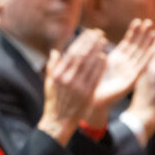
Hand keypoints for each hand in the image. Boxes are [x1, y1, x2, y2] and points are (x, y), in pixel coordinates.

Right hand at [38, 30, 106, 144]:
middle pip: (82, 55)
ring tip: (103, 41)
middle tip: (99, 33)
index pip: (71, 53)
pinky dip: (100, 66)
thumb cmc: (54, 100)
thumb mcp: (49, 83)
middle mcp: (67, 79)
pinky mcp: (87, 93)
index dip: (81, 41)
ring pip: (90, 64)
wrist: (59, 121)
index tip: (89, 33)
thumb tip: (56, 51)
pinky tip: (104, 57)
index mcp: (57, 74)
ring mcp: (78, 86)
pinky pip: (95, 76)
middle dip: (91, 42)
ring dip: (98, 51)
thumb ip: (52, 66)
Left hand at [93, 18, 154, 108]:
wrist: (93, 100)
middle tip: (149, 21)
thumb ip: (99, 49)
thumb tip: (98, 35)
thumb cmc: (93, 82)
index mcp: (116, 59)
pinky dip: (149, 58)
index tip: (138, 21)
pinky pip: (142, 68)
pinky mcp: (132, 81)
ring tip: (153, 32)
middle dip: (143, 34)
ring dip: (148, 44)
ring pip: (141, 55)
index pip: (127, 43)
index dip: (133, 32)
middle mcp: (125, 64)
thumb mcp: (96, 62)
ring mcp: (129, 72)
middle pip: (136, 47)